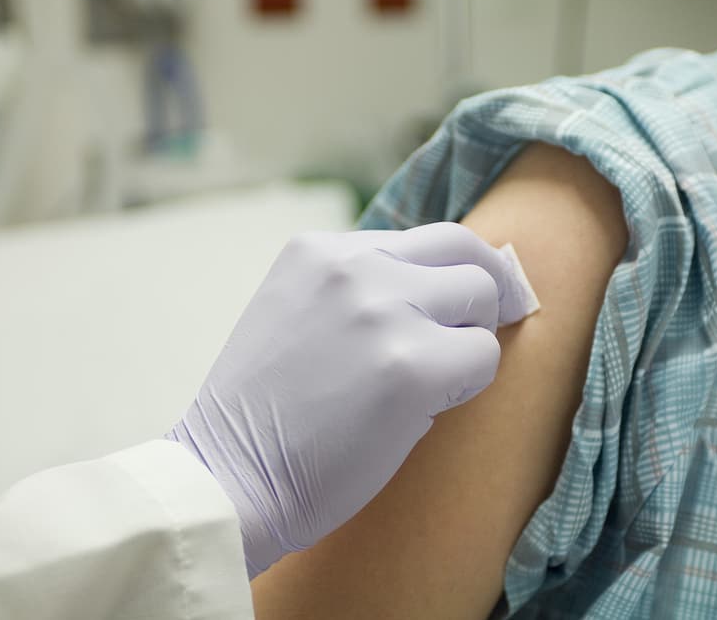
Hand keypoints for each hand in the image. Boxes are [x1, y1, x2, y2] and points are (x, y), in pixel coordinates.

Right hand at [166, 222, 536, 577]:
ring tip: (432, 381)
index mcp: (322, 250)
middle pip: (464, 252)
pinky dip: (468, 385)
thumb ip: (362, 289)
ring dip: (470, 340)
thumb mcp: (300, 312)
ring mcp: (383, 312)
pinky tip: (426, 409)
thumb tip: (449, 288)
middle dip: (486, 291)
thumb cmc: (267, 413)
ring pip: (483, 299)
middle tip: (487, 327)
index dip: (459, 269)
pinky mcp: (411, 367)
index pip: (427, 237)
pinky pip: (483, 358)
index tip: (476, 296)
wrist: (229, 479)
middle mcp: (353, 267)